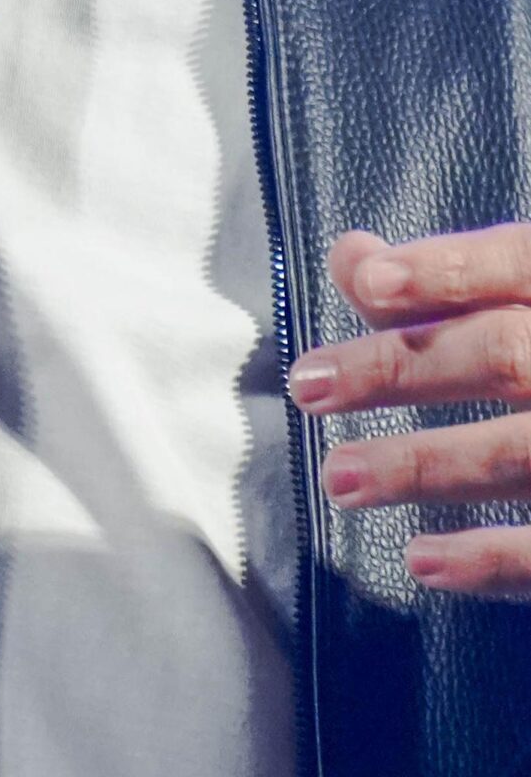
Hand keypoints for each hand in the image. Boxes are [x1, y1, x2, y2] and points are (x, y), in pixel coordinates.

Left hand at [287, 223, 530, 595]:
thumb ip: (457, 276)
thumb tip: (354, 258)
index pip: (522, 258)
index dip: (445, 268)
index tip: (366, 281)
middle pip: (505, 354)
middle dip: (401, 369)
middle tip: (310, 385)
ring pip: (520, 452)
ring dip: (422, 467)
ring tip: (340, 477)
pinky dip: (491, 560)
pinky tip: (425, 561)